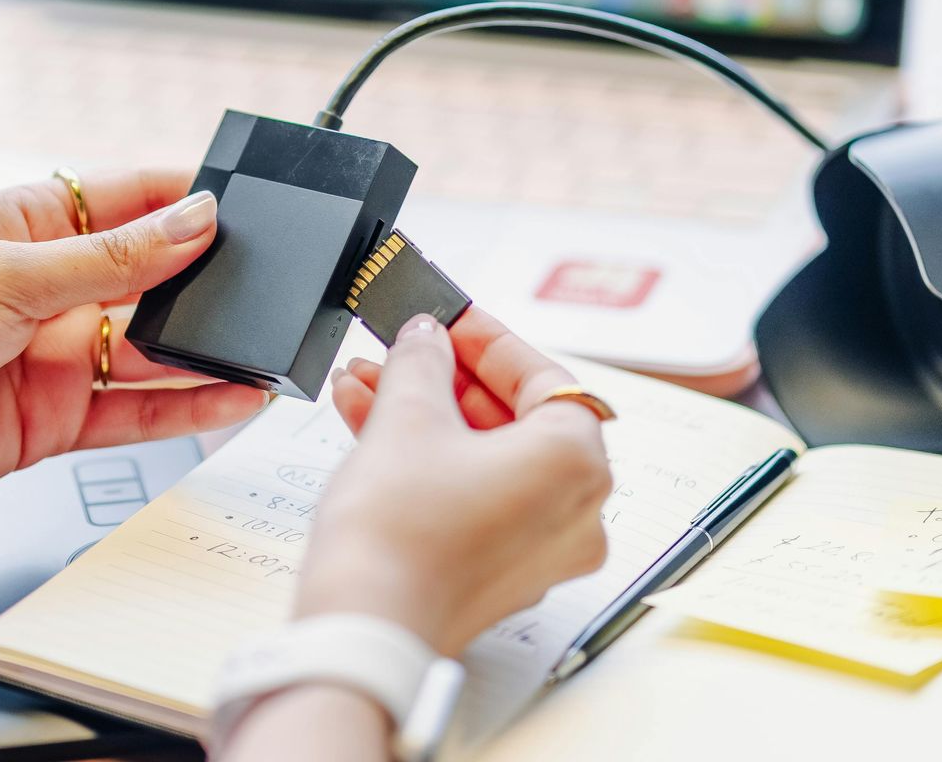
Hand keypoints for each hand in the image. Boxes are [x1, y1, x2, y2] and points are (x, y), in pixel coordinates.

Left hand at [0, 170, 268, 523]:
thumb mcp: (9, 278)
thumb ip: (111, 259)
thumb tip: (195, 219)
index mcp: (27, 222)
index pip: (128, 197)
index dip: (190, 197)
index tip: (257, 201)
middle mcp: (46, 284)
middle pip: (150, 275)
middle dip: (209, 278)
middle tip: (280, 281)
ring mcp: (53, 352)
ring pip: (153, 347)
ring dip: (208, 347)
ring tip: (271, 345)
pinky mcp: (54, 417)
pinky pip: (136, 408)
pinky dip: (186, 405)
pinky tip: (234, 398)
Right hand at [293, 309, 611, 656]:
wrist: (365, 623)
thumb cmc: (400, 532)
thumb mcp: (407, 415)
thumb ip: (422, 360)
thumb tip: (426, 337)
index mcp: (576, 463)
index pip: (543, 378)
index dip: (487, 340)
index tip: (449, 318)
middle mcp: (575, 511)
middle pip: (515, 418)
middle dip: (446, 378)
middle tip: (405, 347)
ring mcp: (540, 549)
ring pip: (486, 457)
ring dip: (426, 414)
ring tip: (366, 382)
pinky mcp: (499, 573)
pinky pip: (474, 494)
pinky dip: (431, 459)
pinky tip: (369, 423)